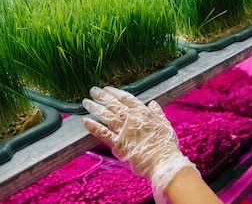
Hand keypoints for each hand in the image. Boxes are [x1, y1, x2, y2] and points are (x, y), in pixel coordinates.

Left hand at [82, 86, 198, 202]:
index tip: (108, 88)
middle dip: (102, 96)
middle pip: (113, 104)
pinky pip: (102, 133)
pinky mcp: (118, 144)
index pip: (127, 98)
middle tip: (93, 90)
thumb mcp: (165, 126)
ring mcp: (124, 131)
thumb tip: (153, 103)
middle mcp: (132, 119)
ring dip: (94, 107)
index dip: (115, 92)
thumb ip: (158, 113)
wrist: (164, 162)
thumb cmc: (166, 146)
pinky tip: (85, 121)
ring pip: (106, 115)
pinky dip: (93, 126)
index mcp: (144, 113)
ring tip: (86, 102)